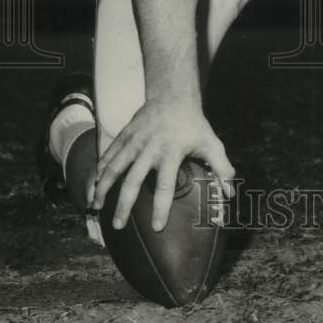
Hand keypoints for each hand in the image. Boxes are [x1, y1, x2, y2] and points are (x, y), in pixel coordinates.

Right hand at [91, 97, 234, 231]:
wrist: (173, 95)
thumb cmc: (193, 124)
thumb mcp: (211, 144)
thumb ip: (222, 168)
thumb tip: (230, 193)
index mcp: (171, 153)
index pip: (165, 186)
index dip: (161, 207)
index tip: (157, 227)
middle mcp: (149, 148)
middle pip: (132, 180)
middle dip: (123, 205)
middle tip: (118, 225)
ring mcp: (134, 141)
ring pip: (113, 167)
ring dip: (102, 188)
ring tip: (95, 207)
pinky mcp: (124, 135)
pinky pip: (107, 154)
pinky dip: (98, 170)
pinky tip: (92, 185)